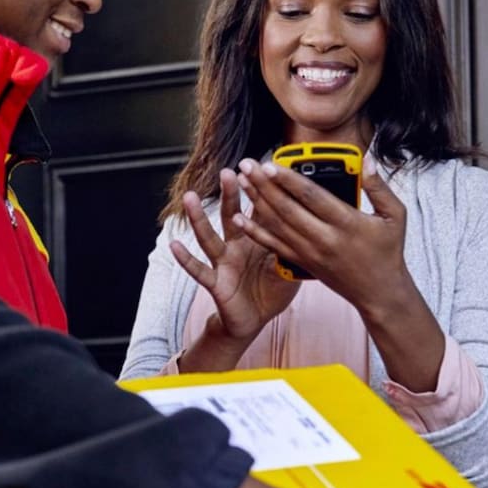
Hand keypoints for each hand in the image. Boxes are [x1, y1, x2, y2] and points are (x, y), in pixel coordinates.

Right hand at [170, 169, 298, 343]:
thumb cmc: (271, 289)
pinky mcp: (216, 282)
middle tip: (227, 172)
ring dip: (199, 218)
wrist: (255, 319)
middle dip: (229, 194)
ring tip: (190, 198)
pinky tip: (175, 245)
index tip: (258, 168)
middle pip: (231, 215)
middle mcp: (236, 246)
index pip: (257, 210)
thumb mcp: (288, 265)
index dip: (258, 192)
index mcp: (256, 239)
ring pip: (209, 237)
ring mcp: (223, 262)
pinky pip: (199, 270)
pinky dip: (186, 259)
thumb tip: (313, 224)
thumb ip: (295, 245)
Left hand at [235, 156, 444, 391]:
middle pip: (287, 208)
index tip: (269, 164)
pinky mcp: (302, 262)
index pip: (312, 197)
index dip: (289, 179)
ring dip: (256, 201)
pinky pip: (274, 245)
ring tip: (241, 181)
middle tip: (246, 165)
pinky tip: (238, 218)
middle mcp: (324, 238)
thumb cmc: (388, 251)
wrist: (379, 293)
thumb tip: (366, 160)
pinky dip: (255, 232)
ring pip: (277, 224)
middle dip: (263, 185)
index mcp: (347, 223)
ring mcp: (310, 253)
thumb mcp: (395, 216)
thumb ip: (379, 188)